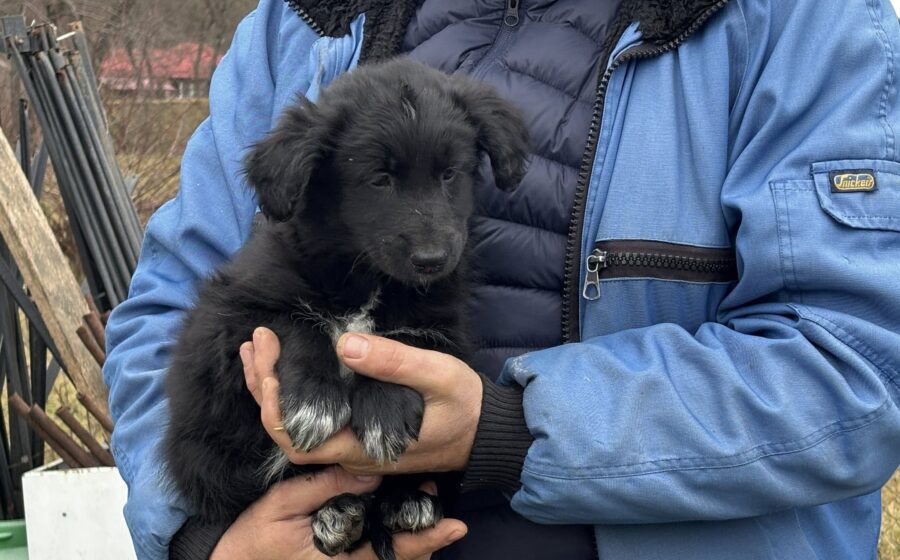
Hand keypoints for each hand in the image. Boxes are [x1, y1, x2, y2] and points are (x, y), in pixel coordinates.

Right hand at [210, 466, 465, 559]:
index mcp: (339, 556)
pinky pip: (373, 556)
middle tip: (451, 520)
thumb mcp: (284, 504)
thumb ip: (326, 488)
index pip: (393, 549)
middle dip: (428, 540)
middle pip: (401, 559)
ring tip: (435, 520)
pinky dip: (391, 545)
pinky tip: (398, 524)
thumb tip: (370, 471)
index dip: (426, 537)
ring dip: (413, 544)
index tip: (455, 526)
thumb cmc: (254, 535)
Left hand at [241, 328, 482, 474]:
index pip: (298, 439)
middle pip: (287, 433)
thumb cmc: (464, 405)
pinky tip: (288, 365)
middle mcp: (350, 454)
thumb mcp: (437, 375)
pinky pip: (315, 420)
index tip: (271, 358)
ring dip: (274, 389)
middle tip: (258, 340)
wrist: (485, 432)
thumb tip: (344, 345)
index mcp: (363, 447)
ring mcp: (353, 447)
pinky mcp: (358, 434)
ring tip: (260, 347)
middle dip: (264, 388)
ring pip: (297, 428)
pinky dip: (293, 392)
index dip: (274, 403)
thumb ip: (394, 363)